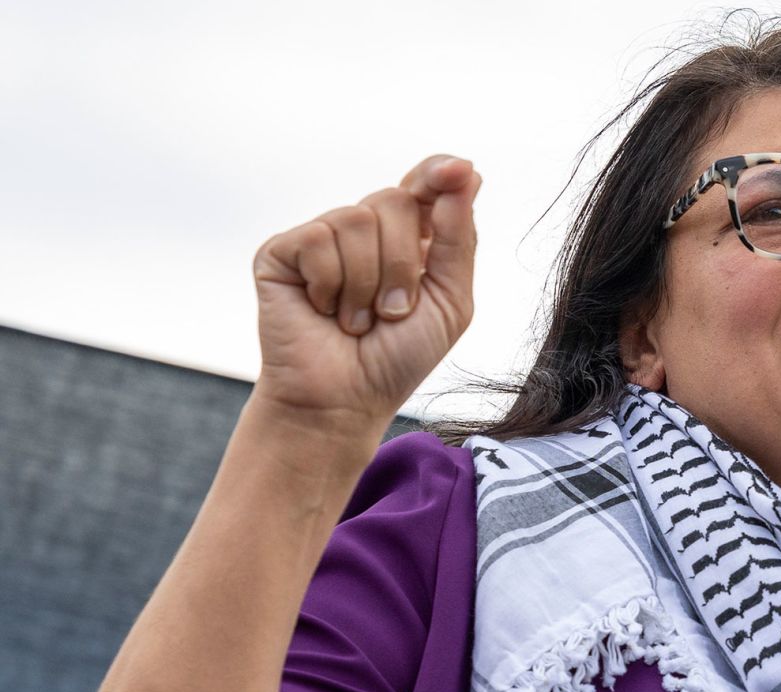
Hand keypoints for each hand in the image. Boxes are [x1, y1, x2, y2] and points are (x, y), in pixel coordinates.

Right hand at [251, 155, 481, 432]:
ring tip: (357, 319)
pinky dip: (331, 286)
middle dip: (405, 265)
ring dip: (368, 284)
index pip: (424, 185)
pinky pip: (318, 239)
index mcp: (409, 237)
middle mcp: (364, 229)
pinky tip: (323, 312)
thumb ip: (459, 239)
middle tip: (393, 311)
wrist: (345, 400)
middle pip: (396, 200)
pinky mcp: (281, 252)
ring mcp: (321, 237)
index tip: (458, 170)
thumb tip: (466, 173)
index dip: (438, 174)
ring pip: (357, 220)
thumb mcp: (450, 301)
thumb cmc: (398, 356)